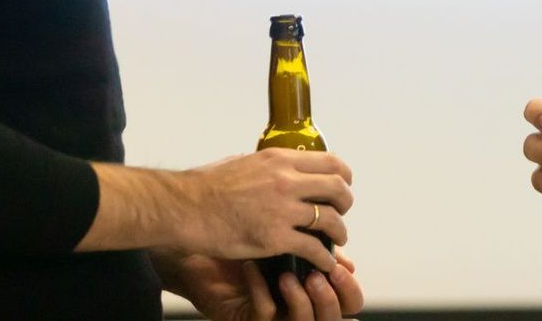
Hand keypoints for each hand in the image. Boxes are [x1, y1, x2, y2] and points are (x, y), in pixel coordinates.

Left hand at [166, 250, 362, 320]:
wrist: (192, 242)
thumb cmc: (238, 232)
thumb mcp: (280, 229)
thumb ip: (313, 234)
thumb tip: (345, 237)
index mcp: (310, 285)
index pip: (346, 300)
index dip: (349, 288)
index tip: (343, 265)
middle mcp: (294, 303)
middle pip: (332, 318)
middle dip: (330, 298)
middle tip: (321, 273)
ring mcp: (271, 314)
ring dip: (301, 299)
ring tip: (290, 274)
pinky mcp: (245, 317)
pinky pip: (263, 312)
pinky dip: (260, 289)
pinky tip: (251, 267)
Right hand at [179, 149, 353, 271]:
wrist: (186, 208)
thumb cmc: (206, 186)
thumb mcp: (241, 161)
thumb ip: (264, 165)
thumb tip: (274, 167)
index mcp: (279, 159)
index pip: (330, 162)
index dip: (343, 176)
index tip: (342, 186)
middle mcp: (286, 181)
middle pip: (338, 189)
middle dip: (344, 204)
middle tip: (340, 213)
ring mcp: (283, 210)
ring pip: (331, 220)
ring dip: (339, 233)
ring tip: (336, 240)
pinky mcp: (275, 238)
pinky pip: (314, 249)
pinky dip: (324, 258)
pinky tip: (322, 263)